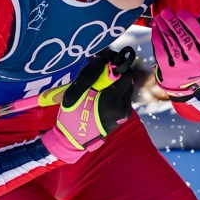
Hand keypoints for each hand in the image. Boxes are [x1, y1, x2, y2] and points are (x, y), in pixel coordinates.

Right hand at [40, 47, 134, 163]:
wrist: (74, 139)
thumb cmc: (72, 116)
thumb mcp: (74, 94)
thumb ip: (88, 76)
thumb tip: (99, 60)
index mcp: (112, 101)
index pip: (124, 73)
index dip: (115, 64)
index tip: (105, 60)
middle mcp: (123, 107)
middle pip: (127, 80)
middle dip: (117, 72)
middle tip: (104, 69)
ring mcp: (125, 113)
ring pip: (127, 89)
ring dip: (117, 82)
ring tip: (104, 82)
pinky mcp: (124, 116)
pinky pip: (124, 98)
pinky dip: (117, 92)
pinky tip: (105, 93)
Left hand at [150, 9, 199, 98]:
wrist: (188, 84)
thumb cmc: (197, 59)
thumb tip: (199, 14)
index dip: (190, 22)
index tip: (180, 12)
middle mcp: (197, 62)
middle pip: (184, 39)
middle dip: (173, 23)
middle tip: (165, 12)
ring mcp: (182, 68)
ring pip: (172, 45)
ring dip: (163, 29)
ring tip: (158, 18)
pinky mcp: (169, 72)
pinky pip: (162, 53)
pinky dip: (157, 40)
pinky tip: (155, 29)